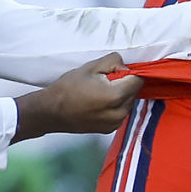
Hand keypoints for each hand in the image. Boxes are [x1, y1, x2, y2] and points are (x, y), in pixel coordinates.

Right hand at [14, 54, 142, 140]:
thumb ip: (114, 62)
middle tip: (103, 82)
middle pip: (134, 92)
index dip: (128, 73)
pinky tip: (98, 103)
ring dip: (120, 95)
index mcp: (116, 96)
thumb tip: (125, 68)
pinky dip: (115, 106)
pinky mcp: (110, 129)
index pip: (138, 80)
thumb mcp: (91, 67)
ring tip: (99, 93)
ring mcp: (115, 123)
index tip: (114, 72)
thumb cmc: (68, 88)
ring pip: (129, 103)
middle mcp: (119, 113)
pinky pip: (121, 113)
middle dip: (124, 84)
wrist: (52, 112)